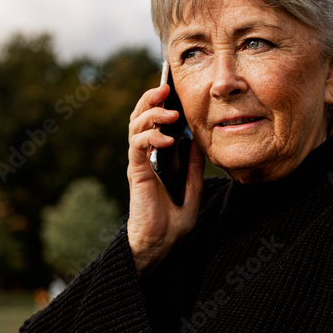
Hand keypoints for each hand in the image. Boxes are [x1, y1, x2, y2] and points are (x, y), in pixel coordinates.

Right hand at [127, 81, 204, 276]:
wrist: (160, 244)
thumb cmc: (173, 223)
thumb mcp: (192, 190)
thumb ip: (193, 167)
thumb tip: (197, 142)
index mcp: (157, 158)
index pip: (154, 124)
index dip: (160, 105)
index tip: (173, 91)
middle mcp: (145, 157)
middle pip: (140, 118)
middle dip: (150, 99)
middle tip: (165, 88)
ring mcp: (139, 163)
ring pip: (136, 127)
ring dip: (152, 114)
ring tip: (170, 112)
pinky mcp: (137, 172)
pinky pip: (138, 146)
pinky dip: (151, 137)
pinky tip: (167, 138)